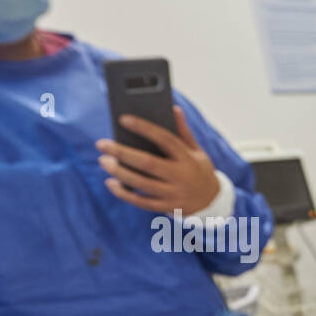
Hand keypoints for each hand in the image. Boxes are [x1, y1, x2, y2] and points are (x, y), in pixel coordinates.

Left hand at [96, 105, 219, 215]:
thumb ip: (184, 132)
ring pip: (142, 183)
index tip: (124, 119)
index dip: (144, 128)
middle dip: (122, 153)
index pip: (165, 139)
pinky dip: (124, 194)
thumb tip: (173, 108)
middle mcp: (182, 176)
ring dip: (120, 172)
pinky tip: (111, 183)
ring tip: (103, 161)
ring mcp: (175, 194)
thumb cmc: (200, 171)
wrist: (213, 203)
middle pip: (148, 163)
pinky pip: (142, 202)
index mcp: (188, 158)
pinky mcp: (168, 207)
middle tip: (101, 144)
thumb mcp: (197, 151)